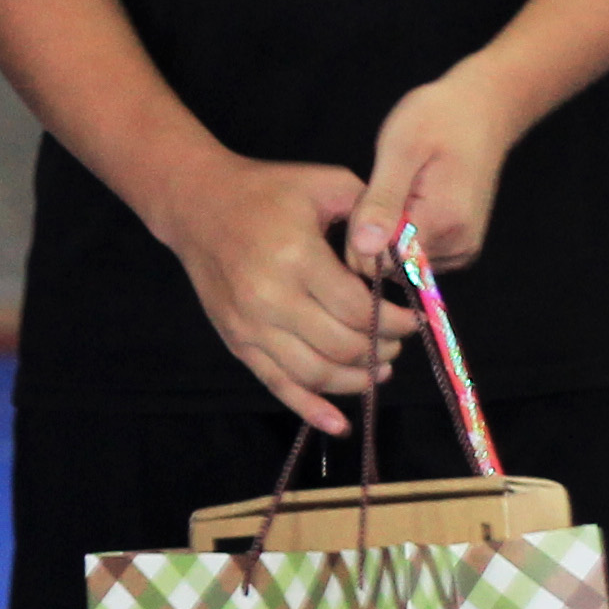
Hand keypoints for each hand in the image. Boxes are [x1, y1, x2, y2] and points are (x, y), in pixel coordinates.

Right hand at [152, 151, 409, 434]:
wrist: (197, 204)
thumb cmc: (267, 192)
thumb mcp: (325, 183)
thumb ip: (372, 213)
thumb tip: (407, 257)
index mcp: (295, 257)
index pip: (357, 309)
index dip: (394, 321)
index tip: (412, 318)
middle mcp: (269, 298)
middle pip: (341, 345)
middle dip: (381, 349)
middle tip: (396, 340)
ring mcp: (249, 325)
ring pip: (315, 373)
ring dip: (356, 378)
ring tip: (378, 368)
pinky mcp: (237, 340)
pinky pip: (277, 384)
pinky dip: (310, 410)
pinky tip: (339, 425)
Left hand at [352, 61, 524, 281]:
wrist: (481, 110)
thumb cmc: (437, 119)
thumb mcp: (399, 149)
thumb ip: (381, 202)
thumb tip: (364, 249)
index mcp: (442, 224)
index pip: (380, 263)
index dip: (360, 234)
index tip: (369, 195)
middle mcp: (458, 247)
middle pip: (389, 264)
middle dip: (374, 231)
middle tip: (385, 186)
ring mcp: (461, 249)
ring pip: (400, 260)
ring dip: (388, 229)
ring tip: (400, 188)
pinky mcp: (459, 246)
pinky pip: (415, 253)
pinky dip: (403, 231)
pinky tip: (410, 198)